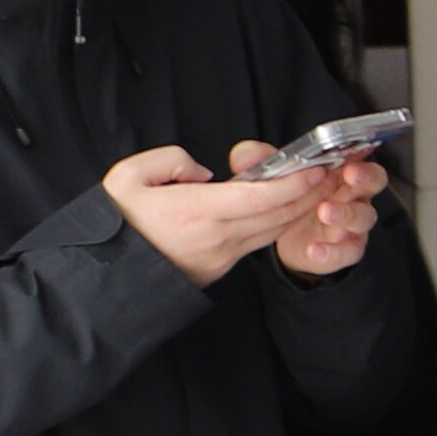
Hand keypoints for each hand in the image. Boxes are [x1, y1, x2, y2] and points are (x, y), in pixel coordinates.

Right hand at [106, 142, 328, 285]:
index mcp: (197, 212)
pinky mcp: (220, 267)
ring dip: (300, 210)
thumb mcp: (128, 177)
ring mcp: (222, 256)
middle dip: (309, 194)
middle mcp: (217, 237)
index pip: (260, 198)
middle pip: (278, 215)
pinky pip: (258, 243)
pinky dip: (279, 224)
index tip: (315, 168)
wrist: (105, 274)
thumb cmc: (116, 223)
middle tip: (331, 172)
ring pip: (273, 231)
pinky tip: (289, 208)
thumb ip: (171, 160)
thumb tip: (204, 171)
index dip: (293, 183)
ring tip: (319, 188)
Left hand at [267, 148, 387, 277]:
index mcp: (341, 173)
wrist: (285, 235)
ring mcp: (353, 224)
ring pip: (362, 217)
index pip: (362, 160)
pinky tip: (315, 249)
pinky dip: (332, 251)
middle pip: (372, 184)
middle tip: (348, 178)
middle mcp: (354, 196)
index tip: (348, 160)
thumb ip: (259, 162)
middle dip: (363, 180)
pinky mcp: (344, 250)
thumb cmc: (290, 199)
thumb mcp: (273, 176)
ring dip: (346, 213)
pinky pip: (347, 252)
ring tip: (326, 212)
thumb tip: (246, 156)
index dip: (359, 158)